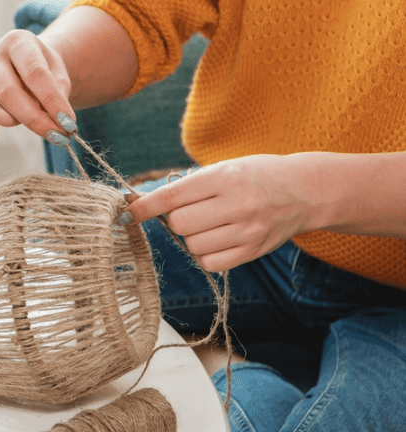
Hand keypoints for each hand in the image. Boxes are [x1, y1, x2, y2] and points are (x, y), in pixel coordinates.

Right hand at [0, 29, 76, 139]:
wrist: (28, 64)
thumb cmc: (45, 70)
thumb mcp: (59, 73)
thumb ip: (58, 93)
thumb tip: (58, 122)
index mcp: (17, 41)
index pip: (34, 73)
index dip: (52, 101)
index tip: (68, 123)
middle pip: (7, 91)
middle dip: (34, 118)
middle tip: (55, 134)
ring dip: (7, 120)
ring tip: (24, 122)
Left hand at [125, 155, 322, 271]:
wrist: (305, 191)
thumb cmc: (253, 176)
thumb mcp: (223, 169)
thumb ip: (185, 187)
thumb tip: (140, 204)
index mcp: (224, 177)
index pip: (172, 196)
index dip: (144, 206)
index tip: (126, 212)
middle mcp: (236, 204)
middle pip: (179, 224)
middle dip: (176, 220)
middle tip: (194, 210)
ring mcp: (246, 230)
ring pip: (192, 244)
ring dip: (192, 237)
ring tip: (212, 223)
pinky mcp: (253, 250)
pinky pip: (209, 262)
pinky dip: (206, 253)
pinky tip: (218, 239)